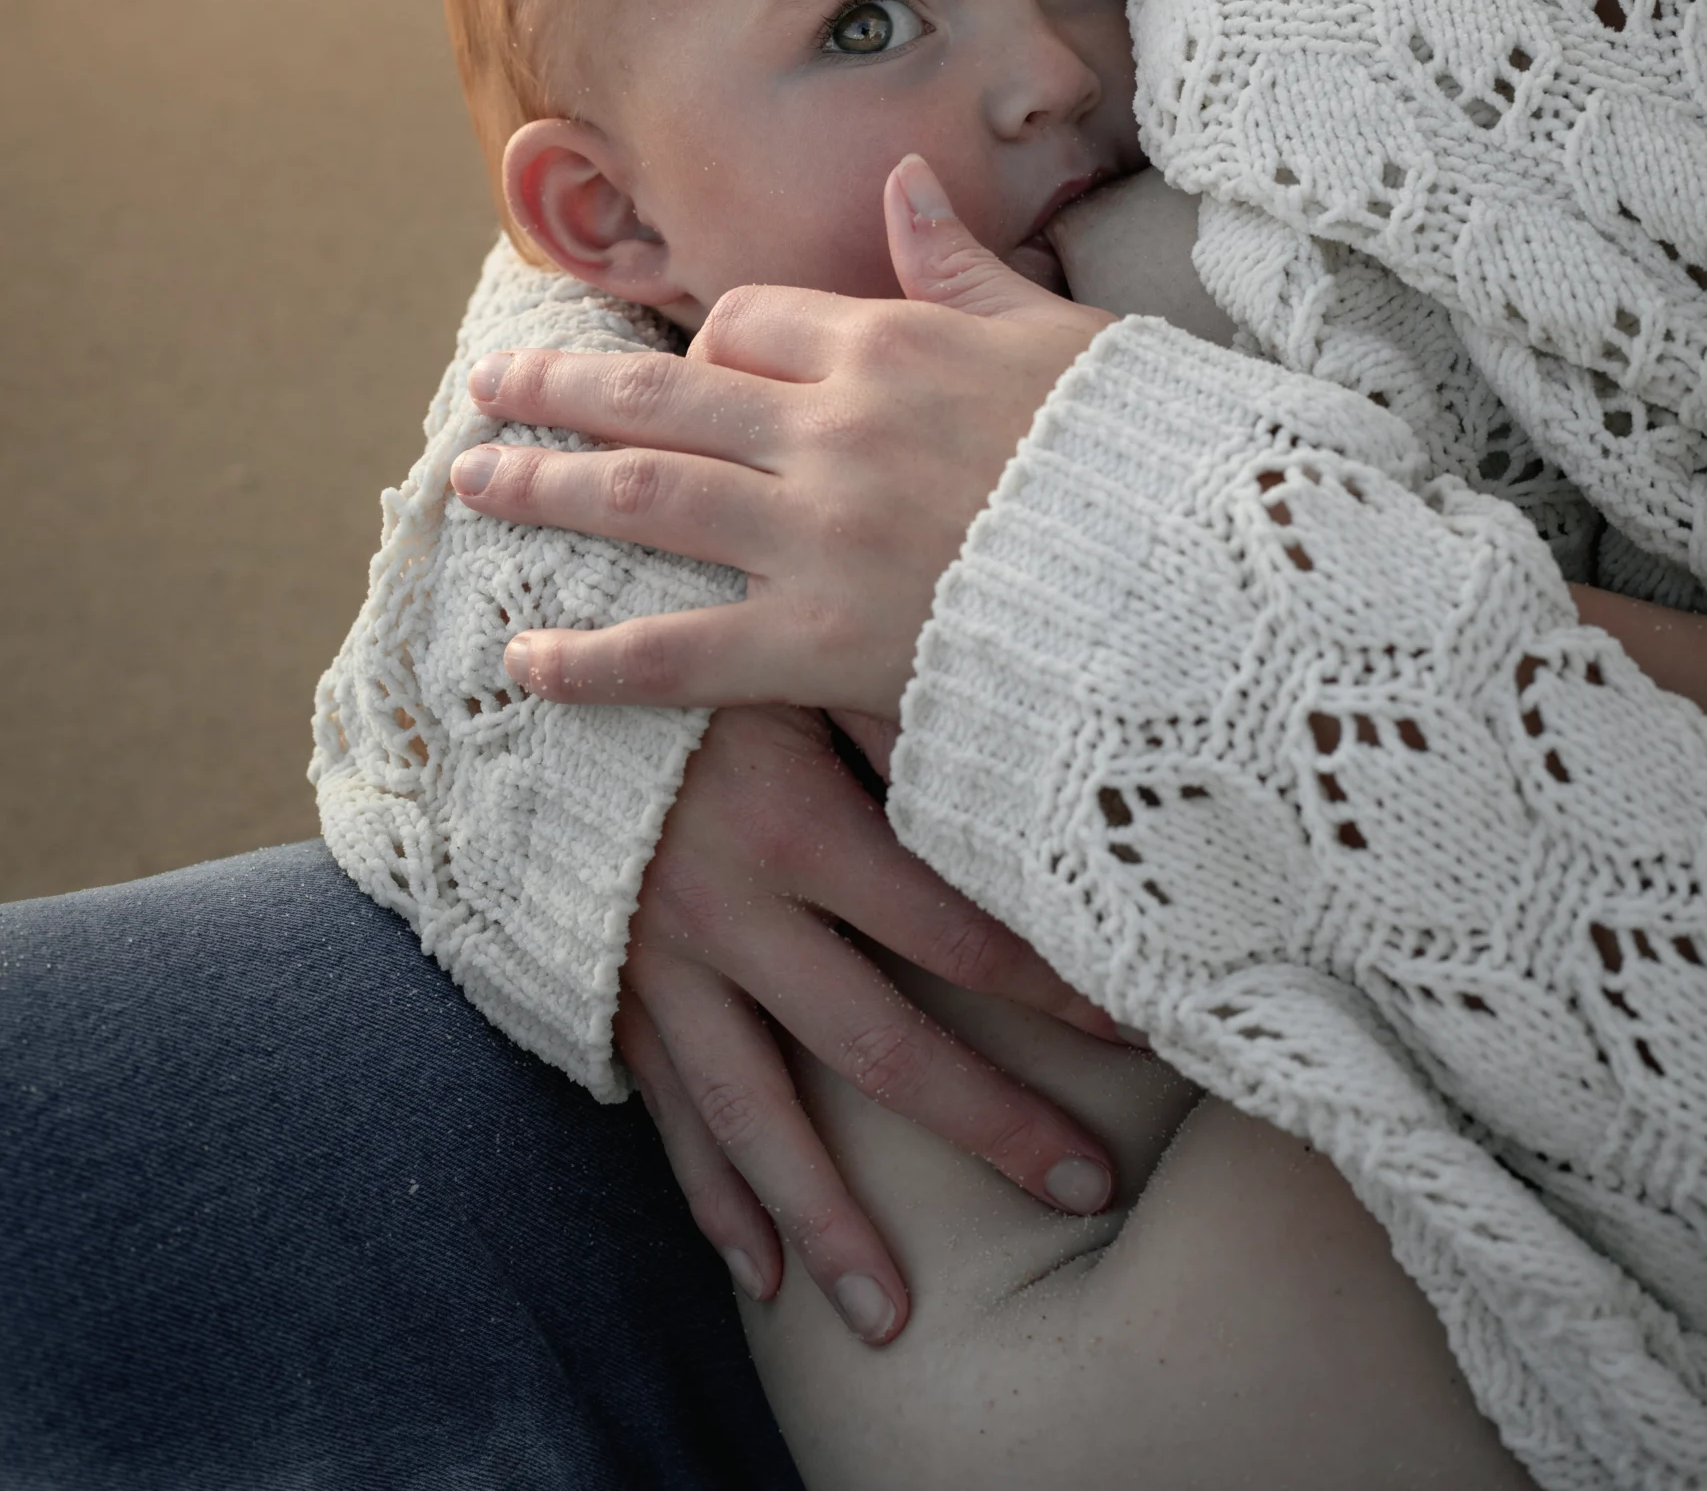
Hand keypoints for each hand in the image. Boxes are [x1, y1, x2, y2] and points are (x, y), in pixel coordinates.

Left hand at [449, 157, 1109, 717]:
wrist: (1195, 582)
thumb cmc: (1141, 456)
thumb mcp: (1061, 335)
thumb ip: (961, 266)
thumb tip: (902, 182)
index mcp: (890, 345)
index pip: (751, 321)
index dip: (707, 341)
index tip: (687, 364)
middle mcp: (830, 429)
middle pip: (661, 394)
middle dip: (563, 387)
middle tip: (489, 384)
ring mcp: (815, 535)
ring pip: (643, 495)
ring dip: (544, 485)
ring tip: (469, 482)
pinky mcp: (817, 642)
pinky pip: (676, 650)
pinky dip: (590, 659)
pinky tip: (520, 660)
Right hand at [614, 703, 1120, 1342]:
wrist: (511, 666)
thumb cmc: (684, 651)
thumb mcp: (795, 665)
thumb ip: (898, 713)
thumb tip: (1011, 764)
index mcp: (794, 827)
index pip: (955, 933)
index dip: (1052, 987)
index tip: (1136, 1029)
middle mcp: (731, 913)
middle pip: (881, 1047)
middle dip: (989, 1122)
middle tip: (1085, 1187)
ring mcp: (662, 963)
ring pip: (761, 1116)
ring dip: (833, 1218)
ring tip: (895, 1315)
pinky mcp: (611, 985)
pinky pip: (669, 1109)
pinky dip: (712, 1196)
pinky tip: (763, 1272)